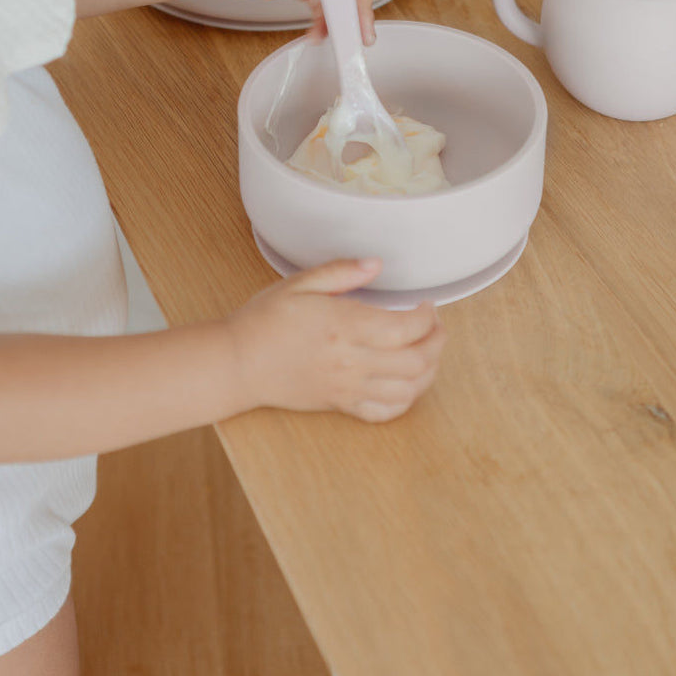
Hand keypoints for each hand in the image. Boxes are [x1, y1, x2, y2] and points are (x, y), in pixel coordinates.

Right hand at [227, 259, 445, 421]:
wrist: (238, 362)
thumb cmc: (265, 320)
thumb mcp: (299, 283)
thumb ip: (341, 271)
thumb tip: (376, 264)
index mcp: (343, 326)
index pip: (405, 329)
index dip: (427, 318)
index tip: (426, 305)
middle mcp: (350, 361)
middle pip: (416, 360)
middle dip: (437, 342)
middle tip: (435, 326)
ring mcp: (347, 387)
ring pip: (408, 390)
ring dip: (428, 371)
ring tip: (427, 351)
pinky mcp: (340, 404)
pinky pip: (384, 412)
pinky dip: (405, 399)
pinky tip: (406, 382)